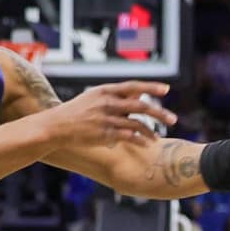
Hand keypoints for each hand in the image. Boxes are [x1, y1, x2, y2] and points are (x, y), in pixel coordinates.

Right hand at [44, 80, 178, 149]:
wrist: (56, 126)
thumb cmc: (76, 111)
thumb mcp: (94, 97)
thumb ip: (116, 96)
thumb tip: (139, 95)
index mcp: (105, 91)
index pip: (133, 86)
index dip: (151, 87)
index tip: (167, 89)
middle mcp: (107, 103)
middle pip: (140, 106)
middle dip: (159, 113)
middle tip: (173, 119)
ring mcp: (106, 119)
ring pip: (136, 124)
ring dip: (150, 131)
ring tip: (157, 138)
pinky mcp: (104, 134)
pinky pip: (128, 136)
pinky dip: (139, 140)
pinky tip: (145, 144)